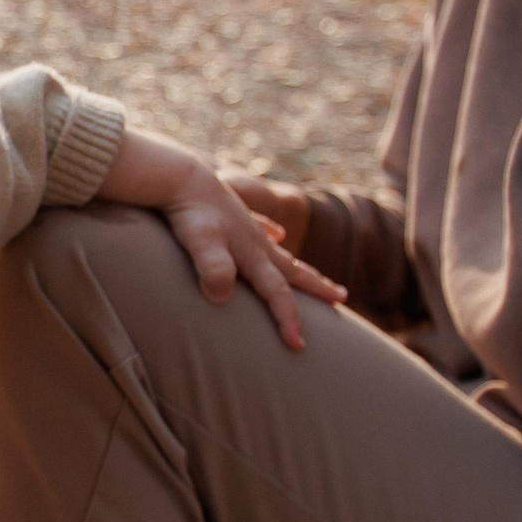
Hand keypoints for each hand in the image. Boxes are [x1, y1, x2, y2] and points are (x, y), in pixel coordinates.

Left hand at [99, 129, 345, 348]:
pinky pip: (259, 226)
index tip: (299, 345)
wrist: (180, 175)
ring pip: (279, 252)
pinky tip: (277, 233)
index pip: (278, 294)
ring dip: (298, 266)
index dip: (288, 320)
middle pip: (293, 270)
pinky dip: (272, 232)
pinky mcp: (232, 213)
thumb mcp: (200, 244)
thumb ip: (213, 269)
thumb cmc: (189, 212)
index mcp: (253, 256)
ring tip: (313, 275)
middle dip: (316, 288)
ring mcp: (246, 227)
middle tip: (341, 299)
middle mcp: (256, 242)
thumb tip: (222, 297)